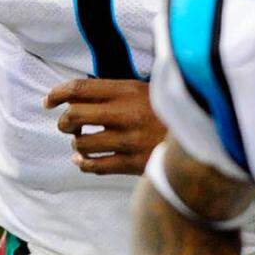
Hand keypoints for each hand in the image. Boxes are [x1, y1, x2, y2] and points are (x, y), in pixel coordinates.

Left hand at [44, 78, 164, 175]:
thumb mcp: (149, 90)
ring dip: (77, 145)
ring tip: (83, 143)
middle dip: (64, 122)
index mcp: (129, 90)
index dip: (57, 94)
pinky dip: (83, 164)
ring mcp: (129, 140)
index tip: (48, 101)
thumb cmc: (173, 112)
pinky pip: (96, 166)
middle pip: (74, 115)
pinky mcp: (133, 163)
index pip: (80, 88)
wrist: (206, 135)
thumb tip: (82, 95)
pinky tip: (82, 161)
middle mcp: (126, 113)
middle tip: (68, 126)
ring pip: (82, 144)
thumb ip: (119, 91)